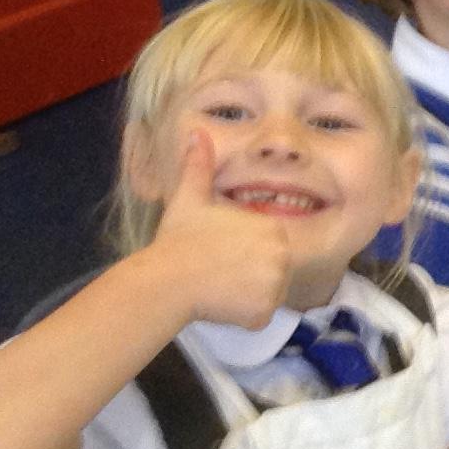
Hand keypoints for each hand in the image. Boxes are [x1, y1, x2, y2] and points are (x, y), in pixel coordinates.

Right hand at [143, 132, 299, 326]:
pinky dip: (244, 313)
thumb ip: (199, 166)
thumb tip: (197, 134)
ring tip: (219, 283)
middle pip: (273, 268)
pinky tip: (221, 302)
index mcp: (273, 228)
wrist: (166, 280)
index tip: (222, 251)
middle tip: (219, 268)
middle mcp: (282, 256)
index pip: (270, 243)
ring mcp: (275, 285)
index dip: (245, 249)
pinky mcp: (264, 312)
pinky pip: (259, 314)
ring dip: (247, 292)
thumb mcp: (190, 199)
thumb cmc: (179, 240)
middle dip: (249, 271)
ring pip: (268, 291)